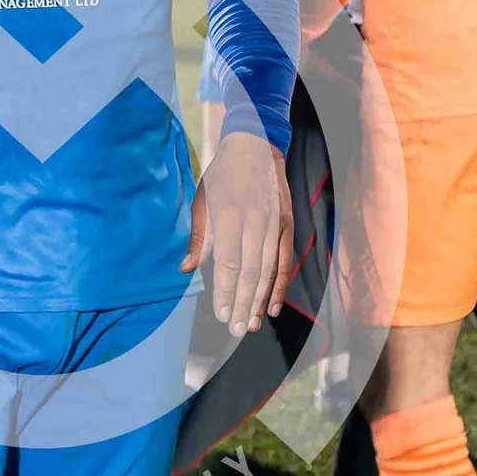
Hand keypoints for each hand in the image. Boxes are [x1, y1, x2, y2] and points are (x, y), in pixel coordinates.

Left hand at [182, 129, 292, 337]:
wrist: (256, 146)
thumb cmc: (223, 175)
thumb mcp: (203, 200)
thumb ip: (199, 237)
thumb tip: (188, 269)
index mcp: (230, 215)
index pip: (229, 262)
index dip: (226, 291)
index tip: (222, 314)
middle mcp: (255, 222)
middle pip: (251, 271)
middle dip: (244, 303)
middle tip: (238, 329)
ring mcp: (274, 224)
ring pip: (269, 270)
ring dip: (261, 300)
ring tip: (253, 324)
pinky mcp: (287, 225)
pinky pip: (285, 261)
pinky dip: (280, 286)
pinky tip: (273, 306)